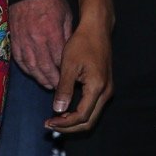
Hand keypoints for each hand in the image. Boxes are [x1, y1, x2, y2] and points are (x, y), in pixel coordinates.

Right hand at [9, 0, 71, 87]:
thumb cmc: (51, 2)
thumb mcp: (66, 16)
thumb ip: (68, 36)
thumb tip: (70, 56)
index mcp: (52, 34)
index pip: (59, 62)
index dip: (65, 74)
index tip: (69, 80)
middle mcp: (36, 41)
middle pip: (45, 69)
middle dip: (53, 81)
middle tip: (59, 88)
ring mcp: (23, 41)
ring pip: (31, 68)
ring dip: (40, 78)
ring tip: (48, 84)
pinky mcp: (14, 40)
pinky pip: (20, 60)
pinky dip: (27, 69)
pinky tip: (34, 73)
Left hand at [44, 19, 112, 133]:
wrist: (97, 29)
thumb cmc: (82, 43)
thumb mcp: (69, 65)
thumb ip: (64, 88)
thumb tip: (58, 110)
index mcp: (97, 87)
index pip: (82, 116)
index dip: (65, 123)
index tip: (49, 122)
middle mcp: (106, 92)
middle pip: (89, 121)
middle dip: (69, 127)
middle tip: (50, 125)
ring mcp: (107, 90)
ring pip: (92, 115)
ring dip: (74, 121)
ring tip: (55, 119)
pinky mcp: (104, 86)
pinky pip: (93, 106)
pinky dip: (79, 112)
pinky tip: (66, 109)